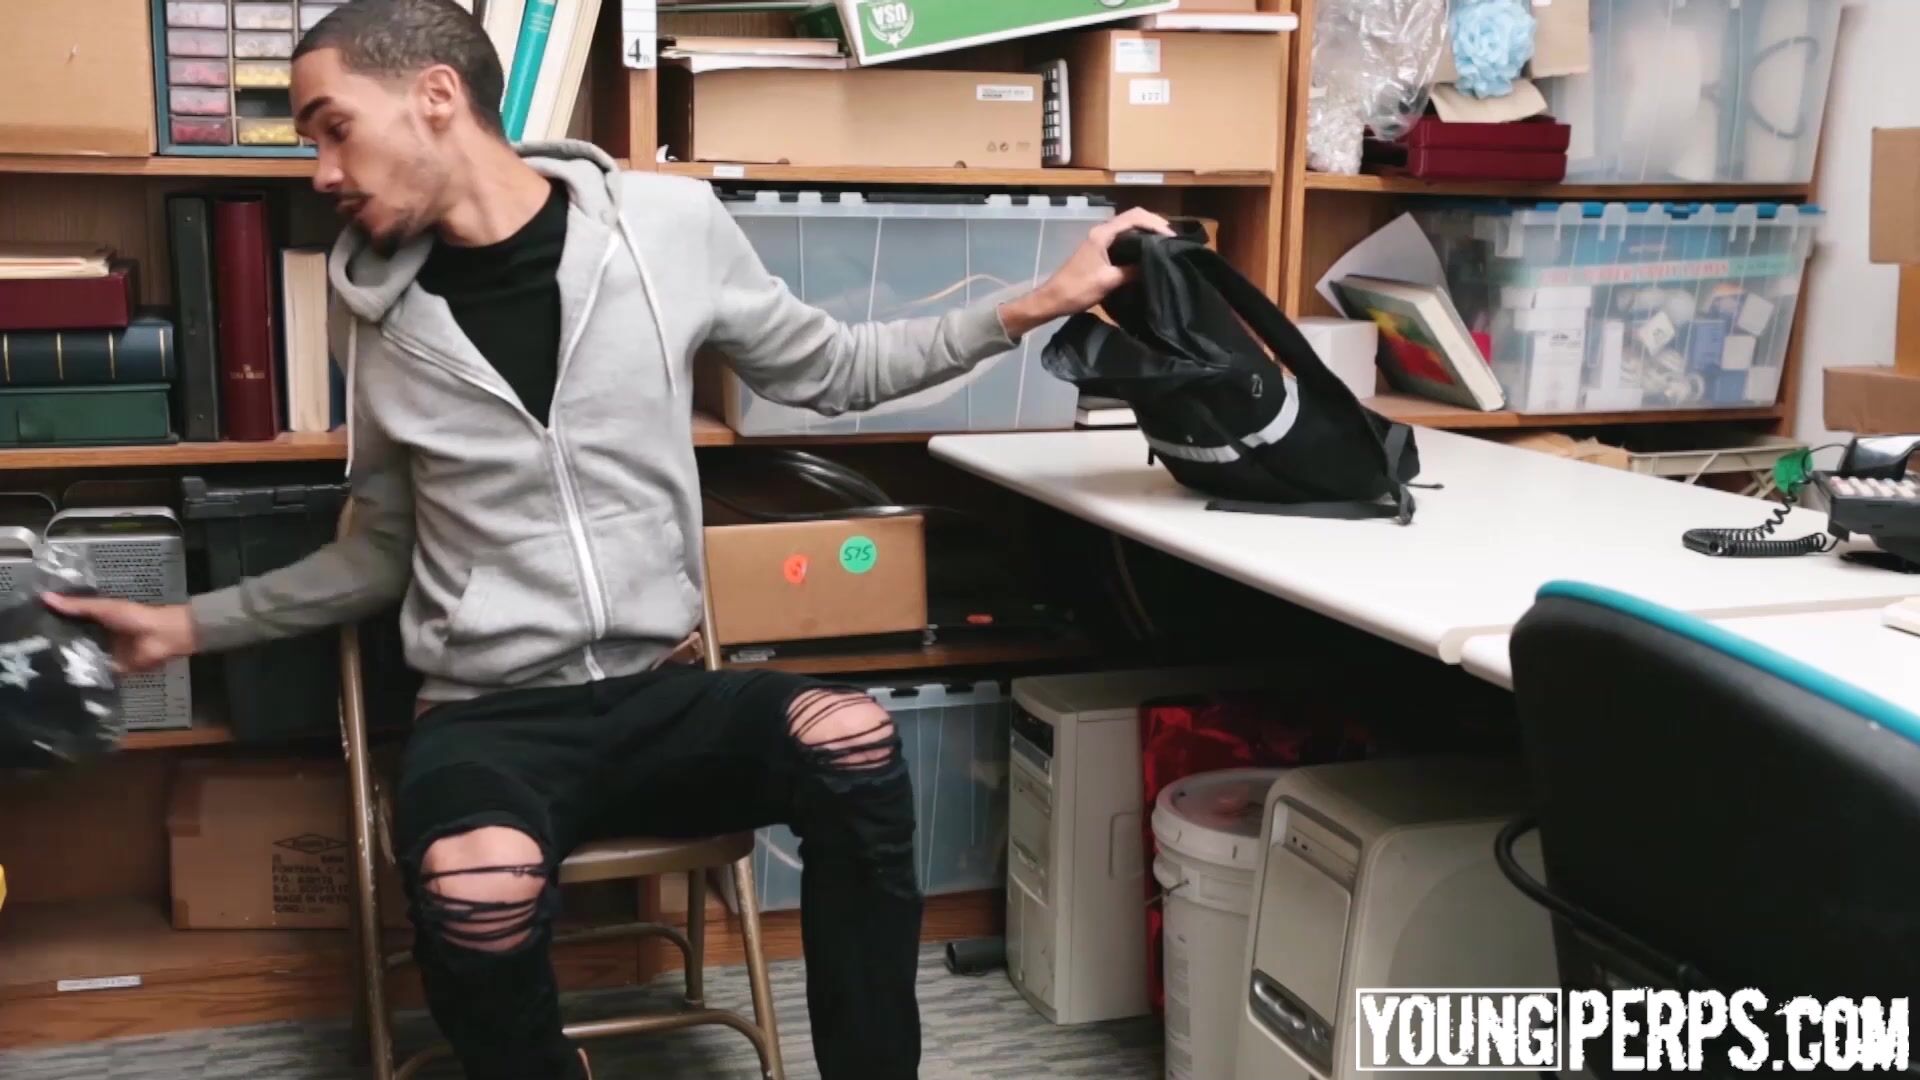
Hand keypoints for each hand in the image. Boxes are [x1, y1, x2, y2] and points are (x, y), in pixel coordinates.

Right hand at [42, 594, 197, 673]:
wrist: (163, 636)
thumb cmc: (134, 617)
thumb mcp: (103, 608)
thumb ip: (77, 606)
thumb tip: (44, 597)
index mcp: (97, 620)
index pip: (70, 624)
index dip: (52, 626)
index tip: (29, 630)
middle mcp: (98, 638)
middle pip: (74, 643)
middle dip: (57, 647)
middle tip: (29, 653)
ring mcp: (105, 655)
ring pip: (82, 659)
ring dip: (68, 663)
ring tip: (39, 668)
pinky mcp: (112, 670)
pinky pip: (95, 674)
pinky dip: (84, 677)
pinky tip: (62, 681)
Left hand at [998, 207, 1175, 337]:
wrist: (1053, 299)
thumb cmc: (1077, 289)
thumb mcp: (1108, 281)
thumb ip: (1132, 271)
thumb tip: (1153, 266)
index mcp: (1103, 234)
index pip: (1134, 217)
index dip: (1155, 223)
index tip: (1171, 236)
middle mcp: (1101, 232)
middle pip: (1132, 218)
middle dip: (1153, 224)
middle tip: (1172, 239)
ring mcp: (1100, 240)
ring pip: (1128, 228)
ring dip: (1146, 232)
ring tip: (1164, 244)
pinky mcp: (1099, 250)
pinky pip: (1123, 238)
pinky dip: (1137, 240)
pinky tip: (1147, 252)